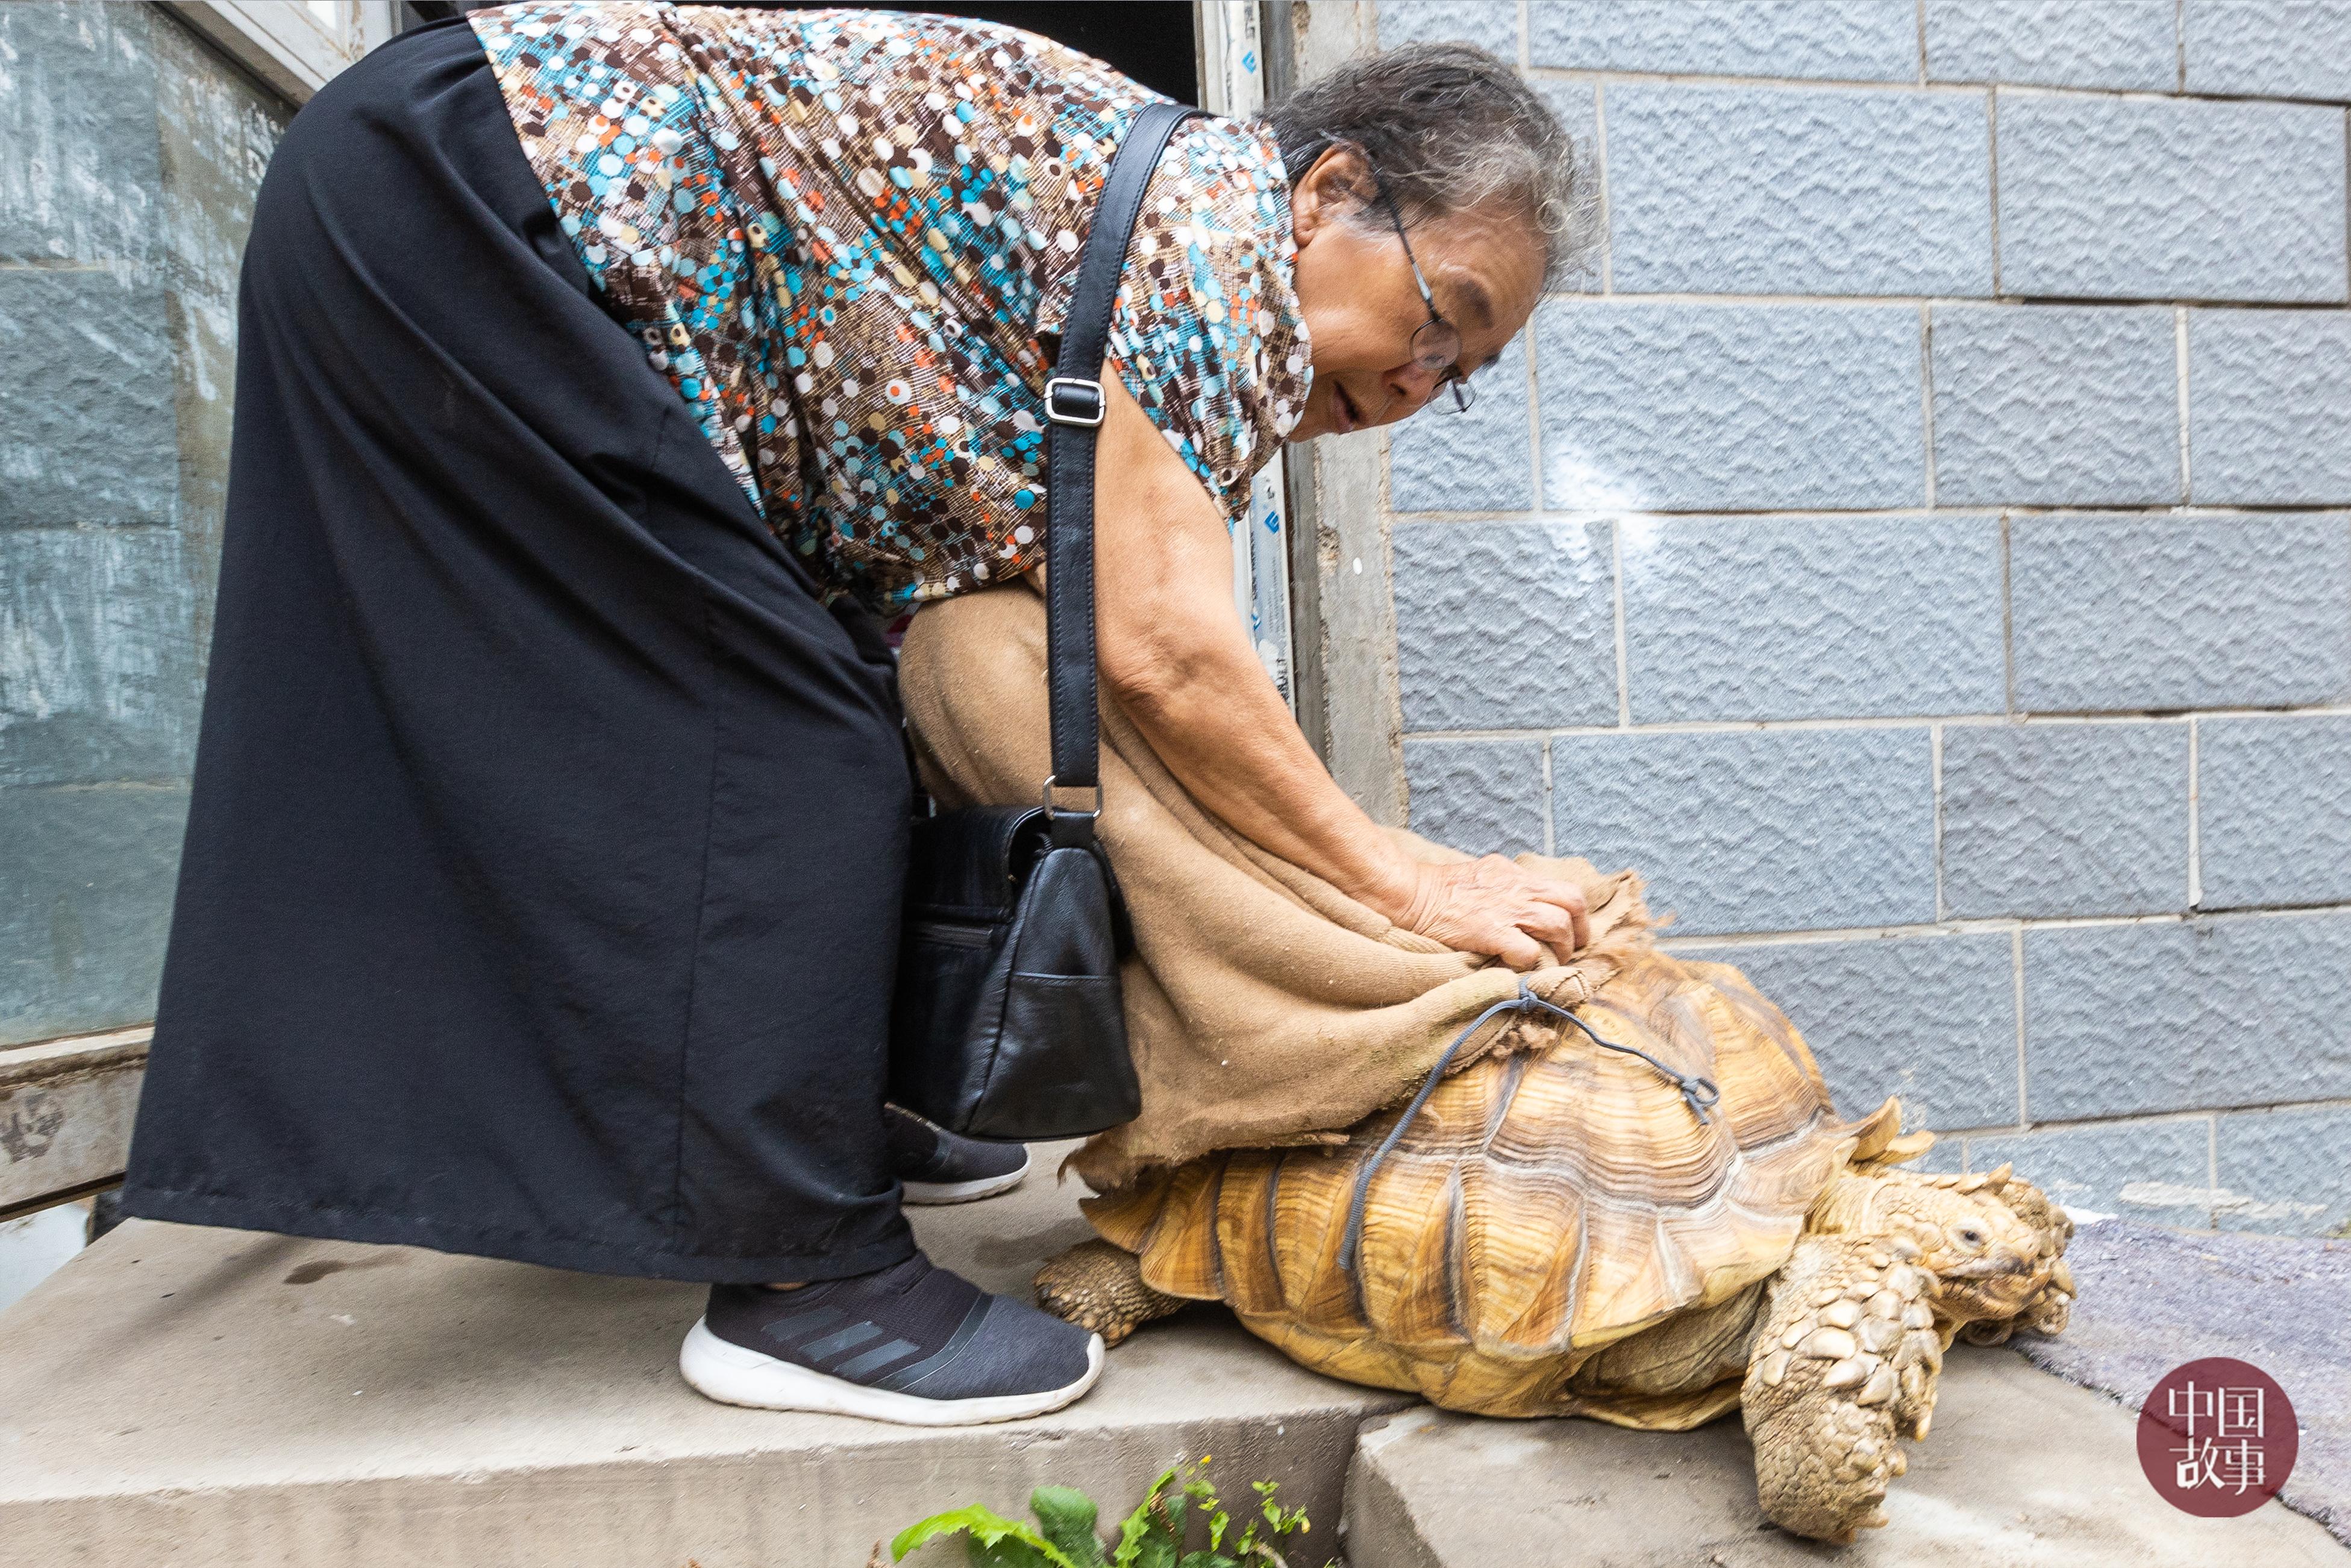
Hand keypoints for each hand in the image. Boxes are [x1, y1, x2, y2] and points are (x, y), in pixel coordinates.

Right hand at [1382, 855, 1590, 970]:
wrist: (1410, 894)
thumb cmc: (1439, 890)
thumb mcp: (1482, 876)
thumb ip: (1506, 888)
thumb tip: (1521, 909)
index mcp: (1515, 874)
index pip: (1563, 888)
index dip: (1575, 914)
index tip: (1572, 931)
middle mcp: (1518, 888)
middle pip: (1573, 903)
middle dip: (1580, 931)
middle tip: (1572, 950)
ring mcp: (1507, 909)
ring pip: (1559, 926)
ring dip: (1561, 950)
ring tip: (1551, 963)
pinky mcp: (1491, 931)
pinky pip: (1528, 951)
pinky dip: (1529, 963)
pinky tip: (1518, 967)